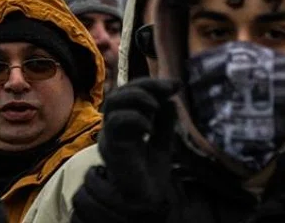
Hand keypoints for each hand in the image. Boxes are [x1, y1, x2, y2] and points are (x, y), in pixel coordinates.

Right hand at [97, 78, 179, 204]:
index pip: (130, 92)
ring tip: (156, 107)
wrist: (145, 200)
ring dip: (137, 97)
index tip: (175, 85)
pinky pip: (116, 122)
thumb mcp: (163, 141)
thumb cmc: (150, 173)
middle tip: (168, 90)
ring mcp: (109, 135)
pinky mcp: (110, 146)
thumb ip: (164, 121)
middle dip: (145, 85)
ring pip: (113, 101)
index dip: (151, 84)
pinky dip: (135, 118)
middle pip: (119, 91)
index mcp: (124, 122)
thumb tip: (170, 98)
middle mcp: (112, 125)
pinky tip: (149, 128)